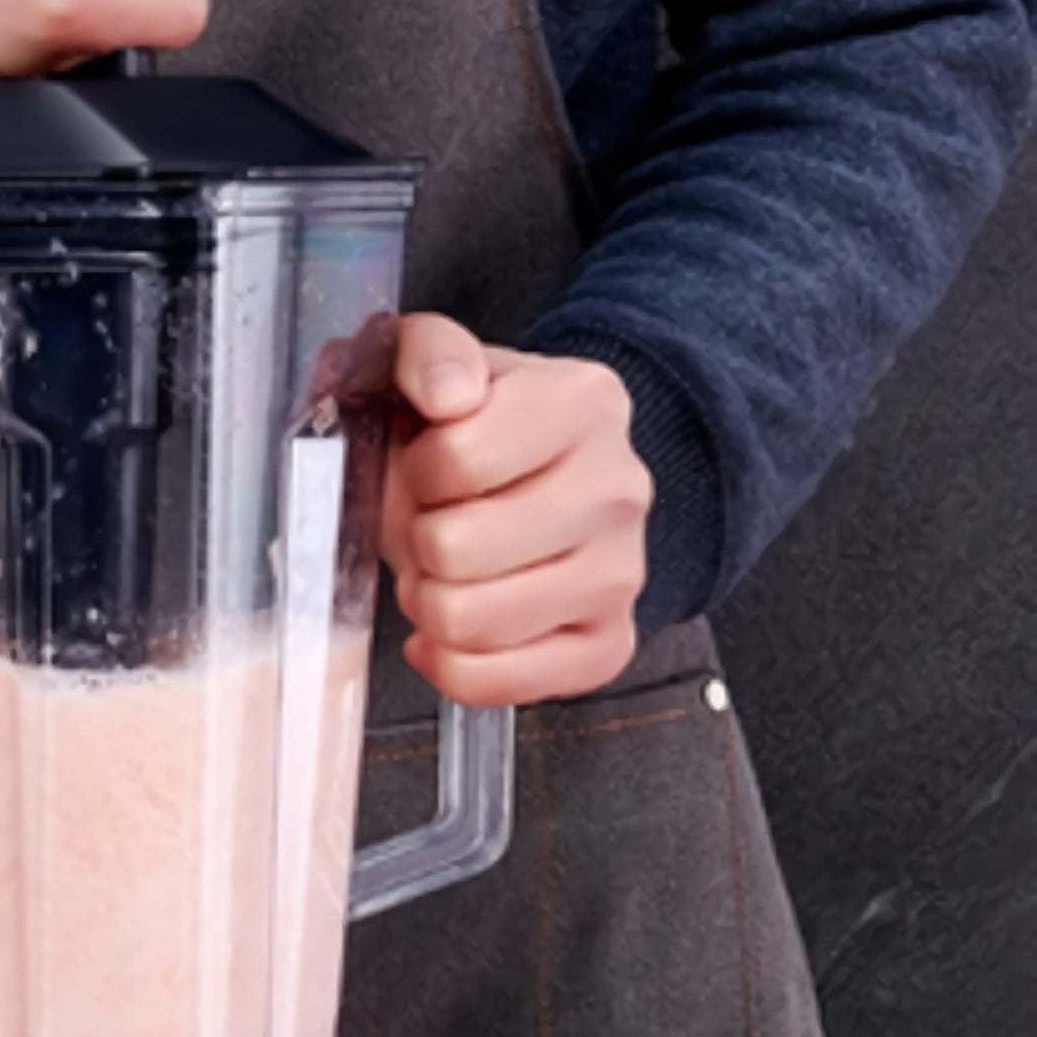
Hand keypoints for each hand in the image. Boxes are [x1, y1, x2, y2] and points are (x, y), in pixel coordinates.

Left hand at [380, 314, 651, 706]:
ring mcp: (623, 574)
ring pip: (469, 624)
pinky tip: (448, 632)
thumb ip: (427, 352)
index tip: (429, 468)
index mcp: (583, 402)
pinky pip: (496, 684)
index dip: (414, 472)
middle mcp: (620, 488)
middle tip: (432, 527)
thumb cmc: (480, 430)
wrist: (552, 480)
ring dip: (429, 604)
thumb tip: (446, 393)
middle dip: (417, 544)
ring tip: (445, 573)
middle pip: (455, 551)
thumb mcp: (443, 364)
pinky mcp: (608, 645)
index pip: (453, 460)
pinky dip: (451, 665)